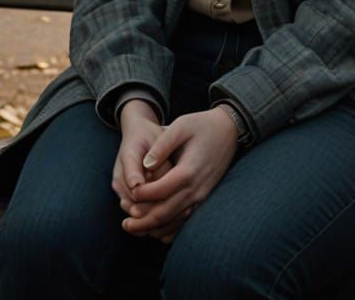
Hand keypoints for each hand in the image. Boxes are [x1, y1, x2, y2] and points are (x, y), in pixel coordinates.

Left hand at [120, 108, 238, 240]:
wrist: (230, 130)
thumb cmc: (202, 125)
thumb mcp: (181, 125)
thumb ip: (162, 145)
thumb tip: (145, 165)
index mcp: (188, 170)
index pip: (160, 191)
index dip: (142, 195)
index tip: (129, 193)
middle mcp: (196, 188)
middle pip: (166, 213)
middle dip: (143, 221)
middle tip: (124, 224)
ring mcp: (202, 196)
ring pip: (175, 221)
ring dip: (154, 228)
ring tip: (135, 228)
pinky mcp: (204, 197)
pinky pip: (186, 220)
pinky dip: (170, 228)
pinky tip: (156, 230)